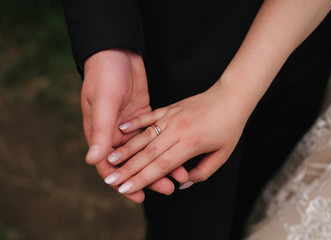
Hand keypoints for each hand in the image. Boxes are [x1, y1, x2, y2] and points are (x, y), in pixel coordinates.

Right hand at [81, 48, 181, 201]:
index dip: (125, 181)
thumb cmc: (104, 75)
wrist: (116, 51)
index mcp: (103, 133)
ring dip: (161, 162)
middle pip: (133, 162)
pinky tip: (180, 152)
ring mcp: (131, 124)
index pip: (111, 166)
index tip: (139, 195)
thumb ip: (100, 132)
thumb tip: (93, 161)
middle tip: (166, 189)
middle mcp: (116, 132)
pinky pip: (155, 135)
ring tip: (179, 174)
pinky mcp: (144, 113)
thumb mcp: (102, 102)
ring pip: (147, 151)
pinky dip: (166, 144)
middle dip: (149, 177)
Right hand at [103, 79, 250, 195]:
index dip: (142, 178)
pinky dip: (135, 122)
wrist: (232, 96)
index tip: (125, 188)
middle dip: (127, 168)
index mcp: (191, 143)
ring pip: (145, 136)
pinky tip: (121, 128)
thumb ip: (203, 171)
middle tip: (109, 180)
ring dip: (126, 148)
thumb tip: (183, 182)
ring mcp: (172, 117)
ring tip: (110, 159)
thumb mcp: (223, 154)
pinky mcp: (170, 108)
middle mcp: (178, 130)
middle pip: (148, 153)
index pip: (161, 165)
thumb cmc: (230, 126)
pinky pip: (149, 116)